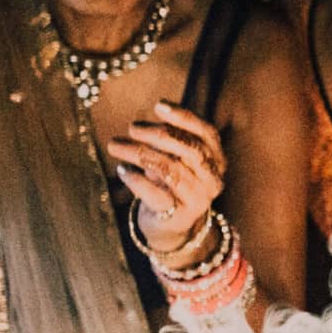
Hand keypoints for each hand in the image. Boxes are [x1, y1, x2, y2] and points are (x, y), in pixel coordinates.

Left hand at [105, 100, 227, 254]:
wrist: (173, 227)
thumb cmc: (171, 185)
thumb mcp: (175, 161)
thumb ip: (168, 144)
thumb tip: (141, 126)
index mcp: (216, 160)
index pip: (206, 133)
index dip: (184, 117)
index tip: (158, 105)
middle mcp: (212, 179)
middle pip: (190, 150)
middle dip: (159, 135)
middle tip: (132, 128)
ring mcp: (199, 199)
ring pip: (171, 170)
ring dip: (139, 154)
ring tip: (115, 146)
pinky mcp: (179, 216)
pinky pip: (156, 194)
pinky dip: (136, 180)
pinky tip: (121, 170)